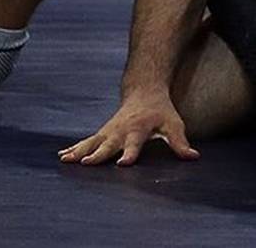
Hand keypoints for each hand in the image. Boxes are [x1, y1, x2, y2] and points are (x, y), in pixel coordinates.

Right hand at [58, 90, 198, 166]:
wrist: (144, 91)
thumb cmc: (160, 111)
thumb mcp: (173, 124)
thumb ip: (180, 142)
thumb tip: (193, 157)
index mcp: (139, 128)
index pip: (135, 143)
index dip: (130, 153)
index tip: (124, 164)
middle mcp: (121, 130)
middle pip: (109, 144)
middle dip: (98, 155)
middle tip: (86, 164)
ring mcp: (109, 130)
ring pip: (92, 142)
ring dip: (79, 151)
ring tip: (66, 161)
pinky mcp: (103, 132)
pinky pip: (87, 141)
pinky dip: (75, 148)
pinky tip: (62, 156)